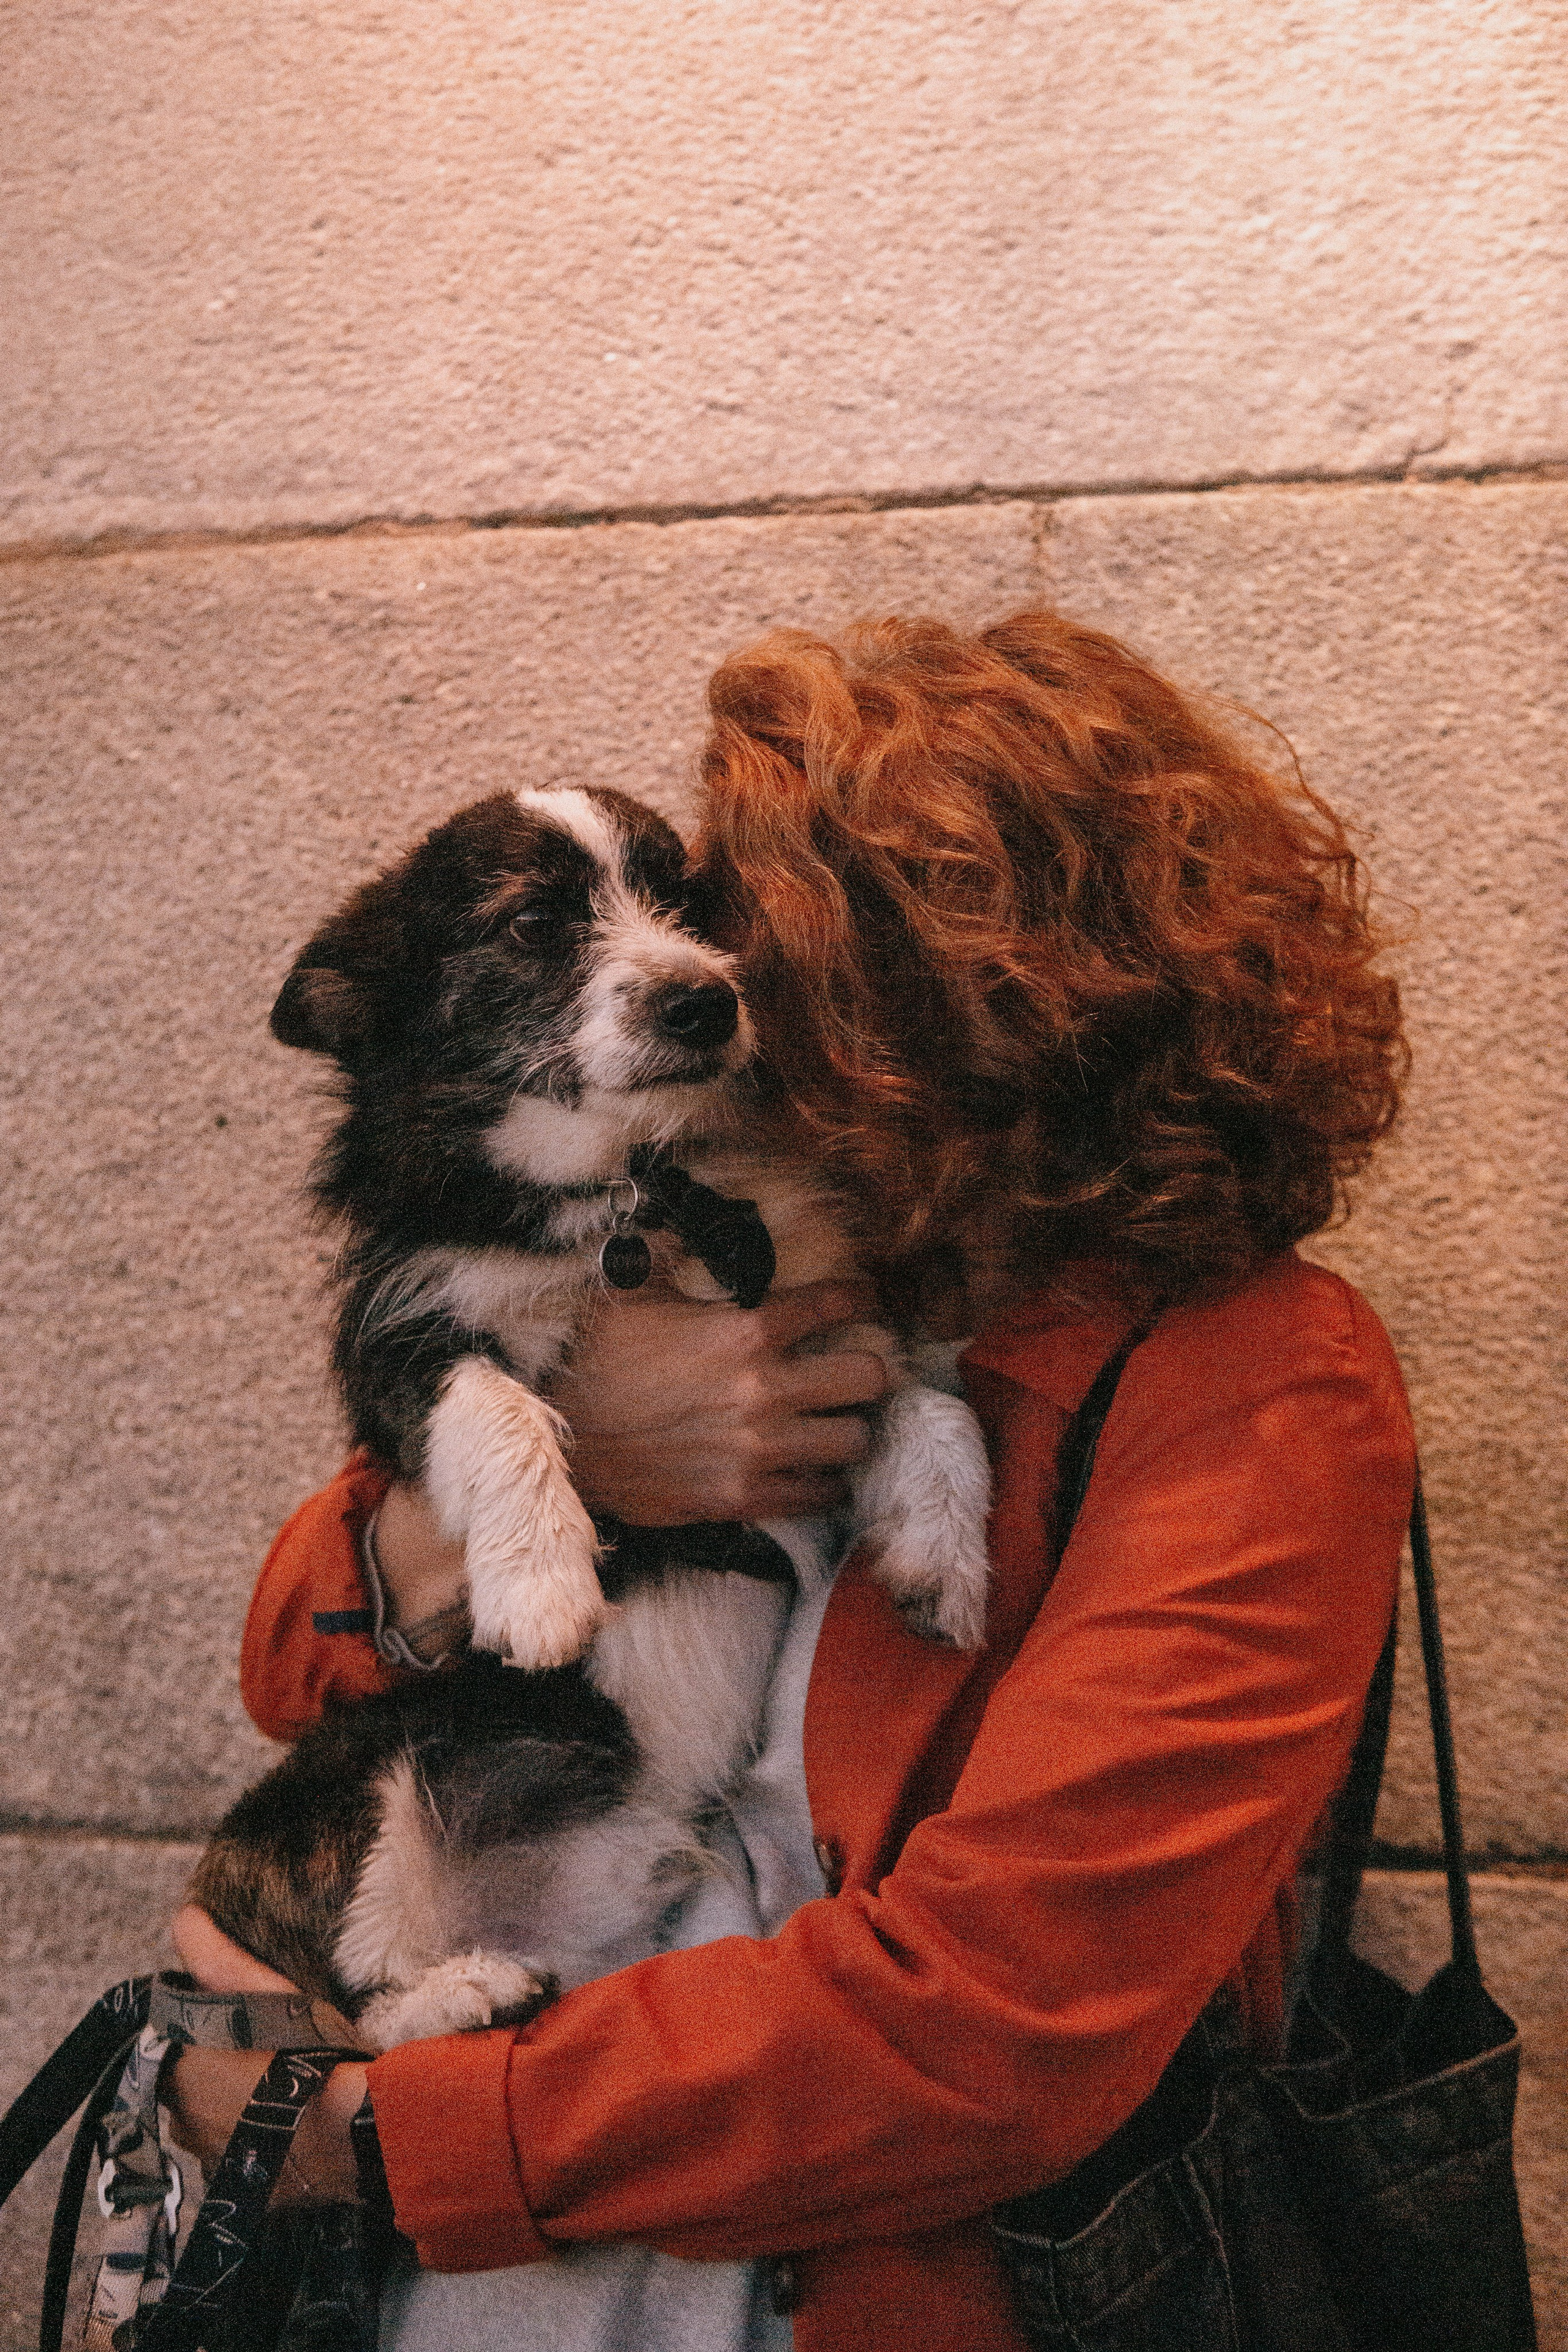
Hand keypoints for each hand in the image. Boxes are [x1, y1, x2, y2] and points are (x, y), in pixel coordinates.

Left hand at [164, 1904, 366, 2204]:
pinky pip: (241, 2158)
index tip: (232, 2020)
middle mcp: (183, 2124)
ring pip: (212, 2124)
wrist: (356, 2129)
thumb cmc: (304, 2054)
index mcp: (177, 2074)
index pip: (168, 2044)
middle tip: (260, 2048)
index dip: (199, 2029)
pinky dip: (256, 2142)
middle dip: (213, 2069)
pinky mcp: (246, 2193)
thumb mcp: (261, 1991)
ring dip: (233, 2107)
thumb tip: (184, 1916)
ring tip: (277, 2086)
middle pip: (188, 2085)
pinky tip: (287, 2125)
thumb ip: (215, 1956)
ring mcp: (212, 2163)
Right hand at [551, 1279, 890, 1522]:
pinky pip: (815, 1495)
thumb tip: (686, 1218)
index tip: (861, 1300)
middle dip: (868, 1371)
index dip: (859, 1298)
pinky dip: (821, 1483)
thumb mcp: (638, 1290)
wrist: (555, 1435)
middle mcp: (764, 1389)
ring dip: (848, 1429)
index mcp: (746, 1330)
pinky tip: (812, 1471)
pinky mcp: (740, 1498)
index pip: (836, 1304)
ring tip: (836, 1422)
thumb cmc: (593, 1357)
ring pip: (853, 1441)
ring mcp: (757, 1449)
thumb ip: (680, 1255)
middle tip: (853, 1371)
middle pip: (869, 1378)